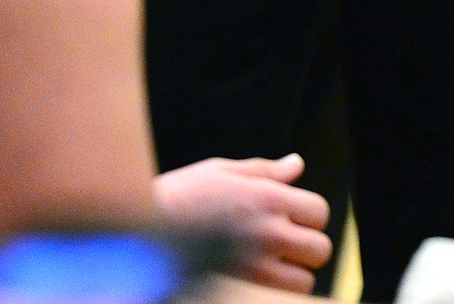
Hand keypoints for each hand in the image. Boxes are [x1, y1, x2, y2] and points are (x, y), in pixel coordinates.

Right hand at [154, 154, 332, 293]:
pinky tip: (255, 279)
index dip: (310, 216)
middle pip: (319, 250)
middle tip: (286, 246)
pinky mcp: (239, 288)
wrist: (134, 233)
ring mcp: (253, 267)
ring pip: (303, 284)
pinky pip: (277, 299)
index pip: (319, 212)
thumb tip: (296, 164)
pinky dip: (273, 293)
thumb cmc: (177, 196)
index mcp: (266, 198)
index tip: (293, 219)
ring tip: (272, 267)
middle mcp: (266, 233)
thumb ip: (264, 171)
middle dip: (307, 248)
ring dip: (293, 276)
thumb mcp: (220, 172)